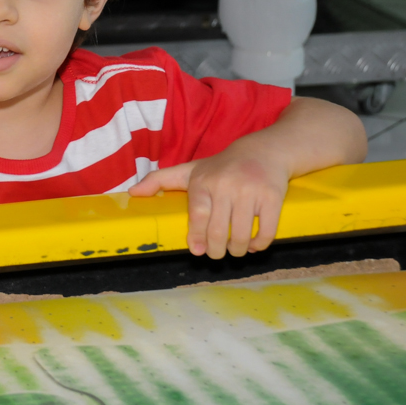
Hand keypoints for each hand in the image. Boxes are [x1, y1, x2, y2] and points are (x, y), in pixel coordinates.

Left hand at [128, 150, 288, 258]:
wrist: (265, 151)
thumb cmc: (222, 166)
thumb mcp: (191, 169)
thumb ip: (160, 180)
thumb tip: (132, 193)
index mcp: (204, 180)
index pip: (198, 214)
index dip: (196, 236)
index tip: (196, 250)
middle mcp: (227, 185)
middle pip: (219, 230)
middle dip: (217, 249)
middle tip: (216, 254)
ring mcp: (251, 191)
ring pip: (243, 234)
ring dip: (238, 250)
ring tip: (234, 250)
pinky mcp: (273, 197)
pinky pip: (267, 230)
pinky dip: (259, 244)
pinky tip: (253, 245)